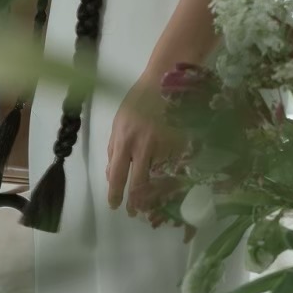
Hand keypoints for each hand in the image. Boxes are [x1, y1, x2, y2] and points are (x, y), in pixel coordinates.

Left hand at [106, 73, 183, 222]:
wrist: (166, 80)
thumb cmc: (140, 100)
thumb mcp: (119, 121)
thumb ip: (115, 147)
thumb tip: (111, 173)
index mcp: (123, 139)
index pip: (116, 175)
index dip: (115, 194)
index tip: (115, 206)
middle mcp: (142, 145)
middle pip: (138, 183)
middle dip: (135, 202)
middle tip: (134, 212)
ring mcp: (163, 146)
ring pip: (157, 178)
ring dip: (152, 194)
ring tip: (150, 203)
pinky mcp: (180, 144)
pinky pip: (174, 167)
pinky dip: (170, 176)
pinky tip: (169, 182)